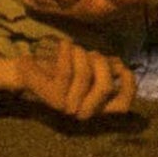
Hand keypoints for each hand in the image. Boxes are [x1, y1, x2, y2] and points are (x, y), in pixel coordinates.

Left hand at [11, 40, 137, 118]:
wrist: (28, 72)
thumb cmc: (60, 68)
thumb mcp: (87, 68)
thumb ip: (105, 69)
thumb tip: (120, 65)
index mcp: (96, 108)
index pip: (123, 106)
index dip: (129, 86)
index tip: (122, 66)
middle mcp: (85, 113)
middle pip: (106, 87)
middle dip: (101, 63)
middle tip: (91, 53)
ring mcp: (69, 107)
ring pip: (85, 75)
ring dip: (82, 54)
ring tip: (75, 48)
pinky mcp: (53, 97)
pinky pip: (66, 71)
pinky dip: (67, 52)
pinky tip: (64, 44)